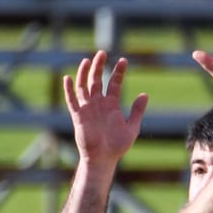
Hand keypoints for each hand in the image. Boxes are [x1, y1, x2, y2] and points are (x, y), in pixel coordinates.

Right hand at [63, 49, 148, 167]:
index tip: (124, 61)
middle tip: (102, 53)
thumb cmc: (117, 146)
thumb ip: (137, 111)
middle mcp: (98, 104)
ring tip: (87, 60)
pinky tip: (68, 77)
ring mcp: (87, 108)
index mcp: (111, 105)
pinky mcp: (78, 116)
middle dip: (99, 66)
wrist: (103, 158)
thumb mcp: (132, 127)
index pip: (114, 83)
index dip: (118, 72)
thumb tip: (145, 94)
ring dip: (84, 73)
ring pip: (83, 86)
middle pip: (96, 80)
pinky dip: (69, 89)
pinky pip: (71, 100)